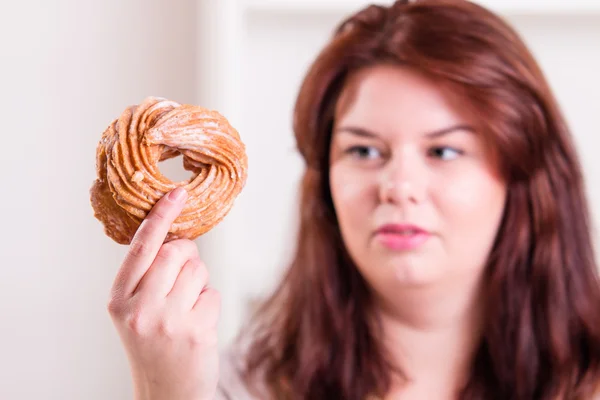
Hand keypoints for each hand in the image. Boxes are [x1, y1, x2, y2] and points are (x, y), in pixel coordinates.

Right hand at [107, 187, 219, 399]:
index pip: (141, 248)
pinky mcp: (196, 332)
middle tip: (184, 275)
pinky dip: (209, 303)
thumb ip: (148, 276)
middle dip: (187, 255)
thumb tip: (179, 238)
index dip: (160, 217)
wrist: (167, 393)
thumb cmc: (154, 345)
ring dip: (199, 283)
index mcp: (119, 299)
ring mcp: (168, 321)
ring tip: (187, 307)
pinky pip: (212, 294)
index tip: (176, 193)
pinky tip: (197, 324)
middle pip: (175, 253)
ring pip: (198, 270)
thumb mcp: (135, 311)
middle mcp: (140, 309)